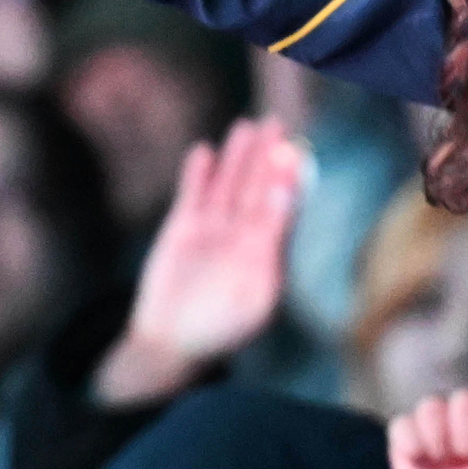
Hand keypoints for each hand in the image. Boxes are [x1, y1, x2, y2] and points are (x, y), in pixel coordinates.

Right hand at [94, 120, 304, 406]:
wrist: (173, 344)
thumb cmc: (222, 329)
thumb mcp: (257, 293)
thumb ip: (272, 248)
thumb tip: (286, 204)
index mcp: (267, 252)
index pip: (280, 208)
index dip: (287, 179)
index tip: (294, 155)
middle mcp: (242, 235)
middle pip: (255, 187)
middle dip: (266, 156)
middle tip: (276, 124)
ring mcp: (212, 230)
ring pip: (226, 185)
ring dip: (236, 157)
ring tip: (245, 126)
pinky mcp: (181, 229)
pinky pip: (191, 196)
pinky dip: (197, 176)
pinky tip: (204, 152)